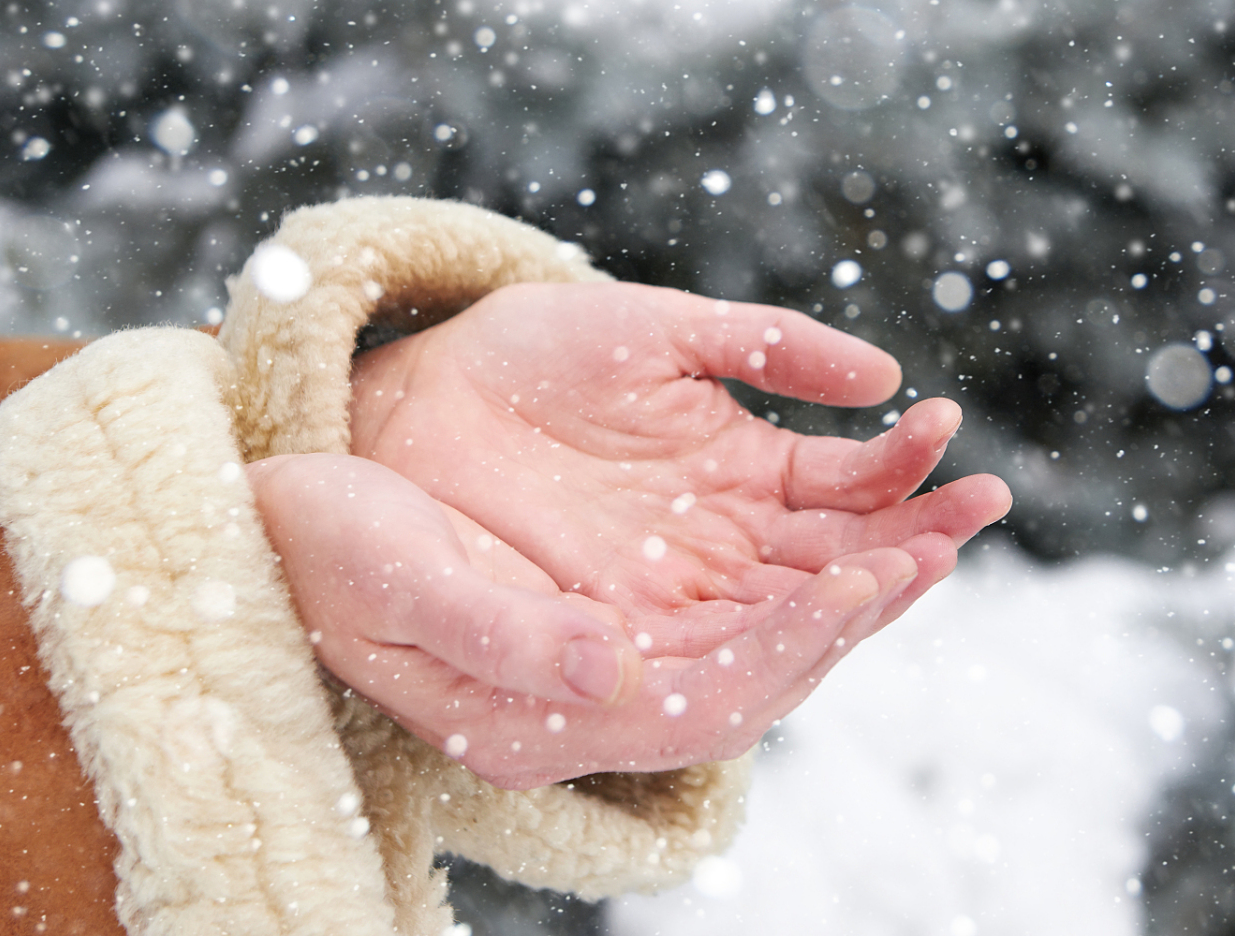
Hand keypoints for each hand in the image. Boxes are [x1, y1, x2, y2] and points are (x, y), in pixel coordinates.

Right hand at [247, 452, 922, 787]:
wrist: (284, 531)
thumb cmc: (330, 552)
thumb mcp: (404, 583)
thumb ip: (506, 634)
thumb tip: (615, 668)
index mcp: (544, 716)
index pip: (705, 701)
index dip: (791, 646)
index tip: (863, 580)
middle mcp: (594, 701)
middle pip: (759, 673)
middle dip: (859, 608)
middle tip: (950, 538)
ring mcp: (610, 659)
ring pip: (760, 633)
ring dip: (850, 581)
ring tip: (941, 523)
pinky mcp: (618, 611)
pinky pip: (734, 598)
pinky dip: (801, 556)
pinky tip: (856, 517)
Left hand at [348, 282, 1009, 659]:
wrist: (414, 401)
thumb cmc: (534, 352)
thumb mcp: (659, 330)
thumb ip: (768, 344)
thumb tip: (883, 371)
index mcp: (748, 469)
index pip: (852, 490)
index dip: (905, 472)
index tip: (947, 437)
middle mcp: (730, 540)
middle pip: (844, 558)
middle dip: (915, 538)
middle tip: (976, 510)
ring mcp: (683, 588)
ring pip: (797, 607)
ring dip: (866, 586)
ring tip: (926, 553)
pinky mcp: (627, 628)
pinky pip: (718, 646)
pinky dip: (778, 629)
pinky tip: (829, 594)